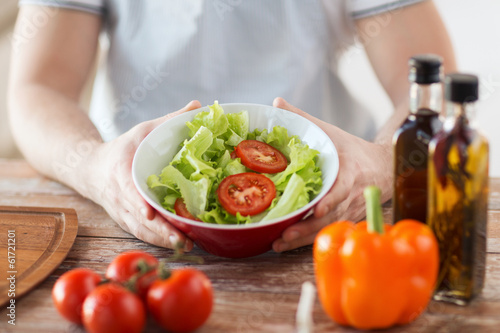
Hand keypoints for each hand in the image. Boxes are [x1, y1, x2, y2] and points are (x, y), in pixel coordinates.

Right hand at [82, 100, 201, 249]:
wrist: (90, 168)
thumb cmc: (123, 148)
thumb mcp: (142, 130)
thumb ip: (169, 120)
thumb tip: (199, 106)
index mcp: (120, 173)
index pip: (129, 191)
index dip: (139, 203)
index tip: (152, 214)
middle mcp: (119, 198)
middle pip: (139, 218)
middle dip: (161, 230)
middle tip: (184, 239)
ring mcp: (121, 212)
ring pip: (141, 231)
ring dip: (162, 241)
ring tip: (186, 245)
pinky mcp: (126, 221)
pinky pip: (141, 234)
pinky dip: (158, 241)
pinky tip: (179, 244)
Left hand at [271, 98, 392, 251]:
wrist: (382, 167)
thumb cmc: (353, 149)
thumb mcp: (330, 132)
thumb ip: (303, 118)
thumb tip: (276, 103)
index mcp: (350, 172)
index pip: (342, 188)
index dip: (331, 200)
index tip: (318, 208)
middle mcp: (352, 195)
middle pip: (329, 216)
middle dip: (307, 228)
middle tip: (284, 235)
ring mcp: (349, 210)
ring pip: (326, 228)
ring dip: (302, 239)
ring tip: (278, 244)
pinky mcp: (344, 219)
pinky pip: (326, 231)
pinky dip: (307, 240)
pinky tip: (286, 244)